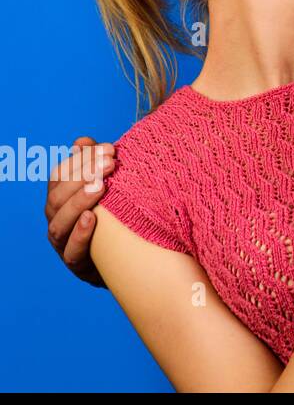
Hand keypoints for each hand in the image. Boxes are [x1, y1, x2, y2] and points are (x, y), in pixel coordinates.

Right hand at [45, 135, 113, 286]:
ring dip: (80, 202)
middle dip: (83, 177)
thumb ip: (94, 164)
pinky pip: (72, 250)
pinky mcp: (76, 264)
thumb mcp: (106, 187)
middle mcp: (56, 219)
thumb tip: (82, 140)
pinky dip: (80, 234)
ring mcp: (63, 243)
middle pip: (57, 197)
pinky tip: (92, 218)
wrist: (126, 258)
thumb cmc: (112, 216)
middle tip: (111, 163)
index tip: (110, 148)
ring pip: (60, 222)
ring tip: (101, 187)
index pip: (59, 175)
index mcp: (60, 199)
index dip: (81, 160)